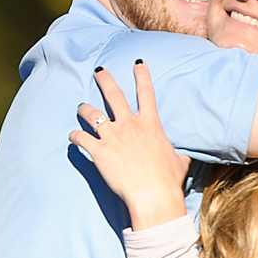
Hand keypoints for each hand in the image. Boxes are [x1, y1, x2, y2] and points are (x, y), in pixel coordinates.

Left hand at [69, 62, 189, 229]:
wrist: (153, 195)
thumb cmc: (167, 180)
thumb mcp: (179, 162)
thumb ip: (179, 155)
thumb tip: (184, 158)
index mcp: (150, 124)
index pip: (146, 92)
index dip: (141, 75)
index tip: (137, 62)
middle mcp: (129, 125)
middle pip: (113, 94)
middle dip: (105, 79)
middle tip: (98, 70)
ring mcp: (112, 136)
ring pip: (92, 114)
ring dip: (84, 108)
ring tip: (81, 106)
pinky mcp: (99, 151)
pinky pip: (81, 138)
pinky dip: (75, 136)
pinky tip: (72, 137)